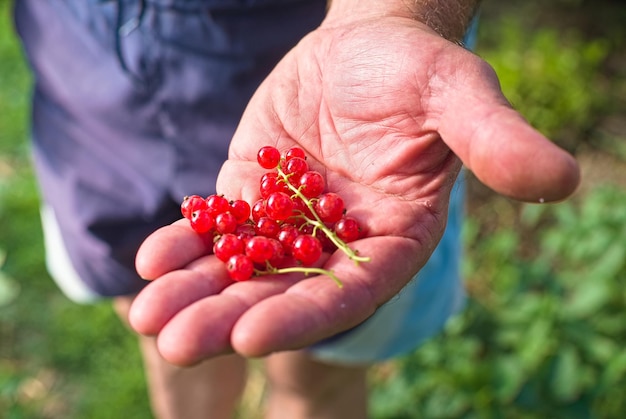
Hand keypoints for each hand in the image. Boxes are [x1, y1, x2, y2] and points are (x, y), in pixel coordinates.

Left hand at [129, 17, 578, 364]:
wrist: (363, 45)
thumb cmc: (415, 68)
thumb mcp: (455, 92)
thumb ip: (495, 137)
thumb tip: (562, 180)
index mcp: (393, 238)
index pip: (350, 290)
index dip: (305, 315)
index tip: (251, 335)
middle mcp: (339, 244)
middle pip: (283, 295)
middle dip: (230, 320)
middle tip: (176, 343)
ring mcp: (290, 224)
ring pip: (241, 271)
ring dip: (194, 295)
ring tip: (147, 315)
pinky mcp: (252, 196)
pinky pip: (216, 231)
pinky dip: (184, 247)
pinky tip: (151, 260)